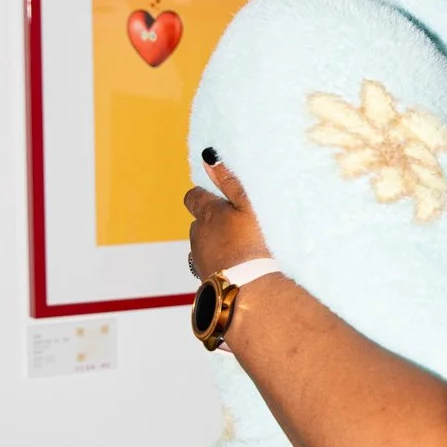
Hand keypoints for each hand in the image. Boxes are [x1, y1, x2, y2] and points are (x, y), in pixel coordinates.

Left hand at [183, 155, 269, 280]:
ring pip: (203, 244)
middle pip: (198, 222)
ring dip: (216, 243)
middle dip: (211, 220)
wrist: (250, 290)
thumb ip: (229, 181)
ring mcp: (200, 260)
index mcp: (206, 215)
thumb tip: (209, 156)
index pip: (193, 197)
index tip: (217, 196)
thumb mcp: (246, 206)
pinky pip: (211, 266)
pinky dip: (220, 263)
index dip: (203, 195)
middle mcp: (197, 236)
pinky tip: (238, 266)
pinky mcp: (207, 280)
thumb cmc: (252, 245)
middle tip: (235, 222)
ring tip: (239, 246)